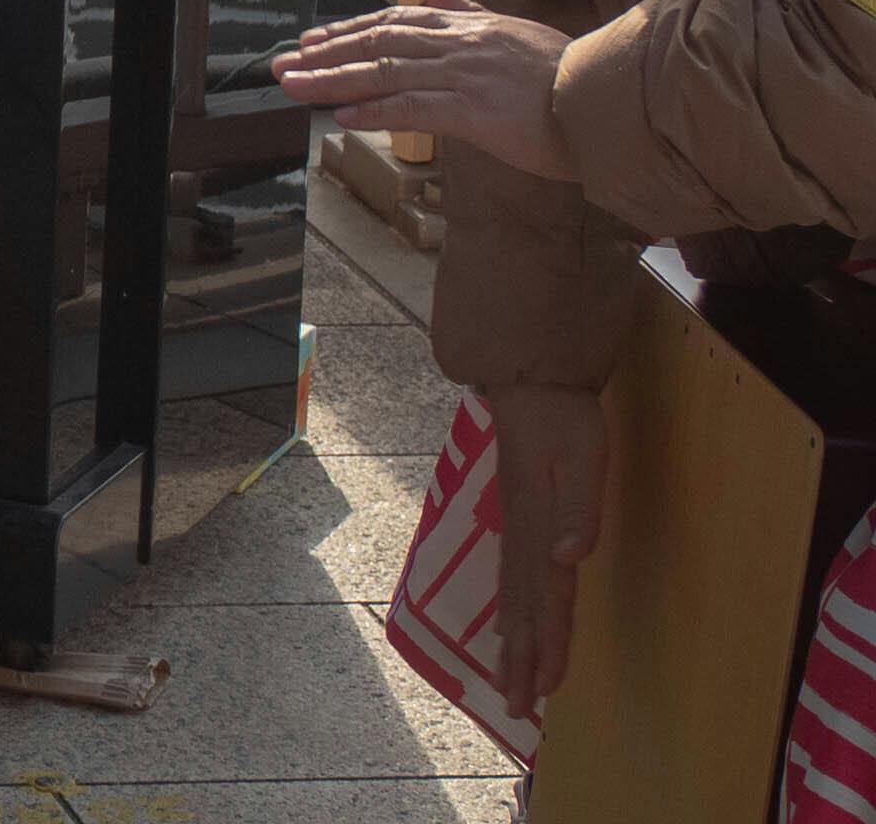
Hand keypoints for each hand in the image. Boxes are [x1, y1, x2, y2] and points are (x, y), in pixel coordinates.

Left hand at [267, 0, 574, 181]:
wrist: (612, 105)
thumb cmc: (567, 76)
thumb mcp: (513, 31)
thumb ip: (468, 9)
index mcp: (468, 27)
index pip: (393, 21)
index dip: (347, 30)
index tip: (309, 41)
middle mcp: (459, 44)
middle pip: (379, 42)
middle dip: (325, 53)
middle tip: (281, 66)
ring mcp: (466, 75)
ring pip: (385, 72)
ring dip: (334, 81)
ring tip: (294, 87)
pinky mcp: (477, 109)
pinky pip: (415, 107)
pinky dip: (375, 111)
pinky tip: (343, 117)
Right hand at [488, 380, 606, 715]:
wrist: (531, 381)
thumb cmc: (565, 418)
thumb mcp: (585, 459)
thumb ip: (578, 510)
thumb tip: (566, 559)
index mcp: (539, 526)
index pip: (547, 598)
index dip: (548, 644)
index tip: (545, 689)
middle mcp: (521, 533)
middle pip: (522, 608)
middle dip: (521, 660)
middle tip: (517, 710)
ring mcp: (514, 526)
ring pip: (513, 596)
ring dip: (512, 643)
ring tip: (507, 683)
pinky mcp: (516, 517)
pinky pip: (510, 577)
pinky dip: (509, 611)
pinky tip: (507, 625)